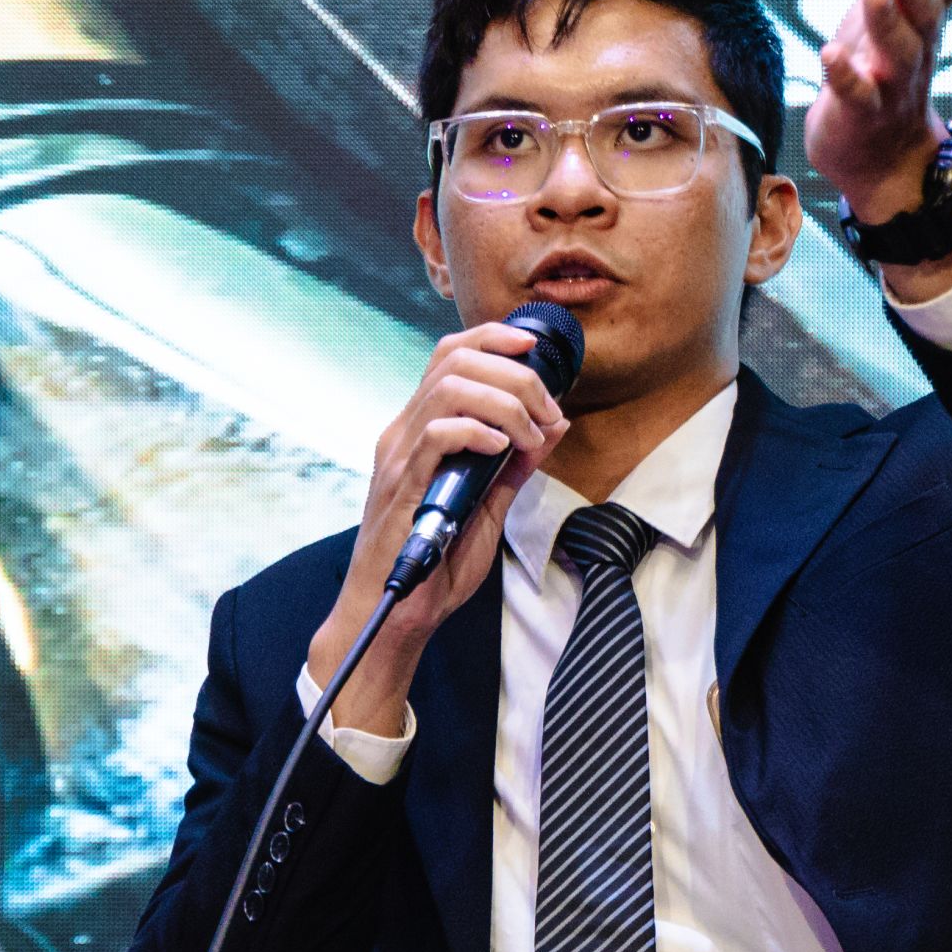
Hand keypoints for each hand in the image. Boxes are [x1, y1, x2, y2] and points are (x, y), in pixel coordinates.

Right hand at [306, 322, 571, 737]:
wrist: (397, 613)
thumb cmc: (435, 564)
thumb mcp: (489, 505)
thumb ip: (516, 464)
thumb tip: (555, 425)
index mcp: (420, 429)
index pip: (450, 354)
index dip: (493, 338)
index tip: (535, 347)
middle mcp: (403, 432)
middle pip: (454, 358)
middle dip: (514, 372)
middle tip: (548, 409)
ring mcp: (399, 456)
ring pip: (449, 387)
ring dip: (505, 402)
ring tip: (530, 436)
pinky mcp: (402, 485)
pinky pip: (438, 434)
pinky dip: (479, 431)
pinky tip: (502, 450)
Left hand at [805, 0, 951, 225]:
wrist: (881, 156)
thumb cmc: (889, 68)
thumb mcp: (911, 11)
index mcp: (927, 22)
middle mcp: (916, 52)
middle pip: (924, 18)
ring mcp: (890, 86)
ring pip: (895, 55)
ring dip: (885, 24)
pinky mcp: (858, 114)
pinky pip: (855, 96)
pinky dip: (845, 75)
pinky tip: (830, 53)